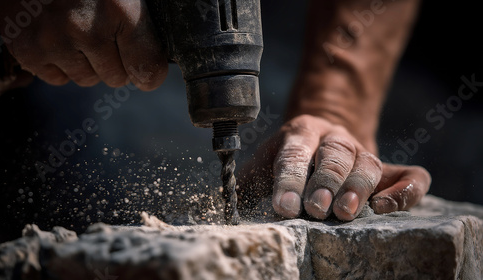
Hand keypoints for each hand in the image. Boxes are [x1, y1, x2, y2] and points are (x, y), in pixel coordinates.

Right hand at [0, 0, 167, 89]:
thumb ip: (141, 23)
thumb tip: (155, 66)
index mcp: (119, 9)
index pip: (149, 70)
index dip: (149, 70)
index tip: (145, 65)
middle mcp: (86, 28)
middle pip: (117, 79)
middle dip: (115, 62)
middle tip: (101, 33)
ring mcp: (53, 41)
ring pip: (87, 79)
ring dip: (87, 63)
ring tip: (76, 30)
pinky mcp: (27, 52)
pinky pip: (58, 78)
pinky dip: (60, 63)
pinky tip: (56, 35)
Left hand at [239, 115, 430, 220]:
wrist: (324, 139)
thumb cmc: (289, 160)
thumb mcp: (263, 164)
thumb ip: (243, 181)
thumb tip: (218, 203)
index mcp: (300, 133)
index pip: (294, 153)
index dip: (289, 179)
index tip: (284, 207)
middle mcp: (334, 138)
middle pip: (335, 155)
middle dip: (325, 181)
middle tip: (317, 208)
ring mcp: (365, 152)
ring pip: (369, 163)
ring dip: (358, 187)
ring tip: (346, 212)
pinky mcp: (390, 169)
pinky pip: (411, 176)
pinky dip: (406, 192)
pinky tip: (386, 207)